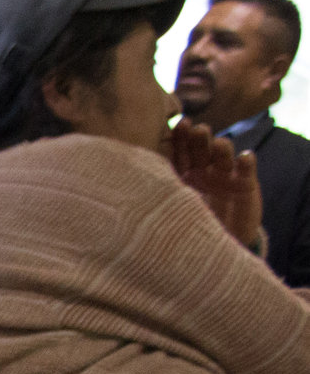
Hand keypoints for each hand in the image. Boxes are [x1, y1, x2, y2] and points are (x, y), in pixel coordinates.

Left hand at [168, 120, 264, 249]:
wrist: (213, 249)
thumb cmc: (184, 227)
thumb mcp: (169, 210)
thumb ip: (156, 192)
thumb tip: (126, 179)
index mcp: (181, 173)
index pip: (179, 150)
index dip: (180, 137)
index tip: (178, 124)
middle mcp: (203, 170)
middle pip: (201, 148)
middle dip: (199, 137)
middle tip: (197, 130)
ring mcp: (224, 175)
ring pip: (223, 154)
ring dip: (221, 147)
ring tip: (218, 144)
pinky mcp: (245, 184)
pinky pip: (246, 170)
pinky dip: (246, 162)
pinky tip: (244, 157)